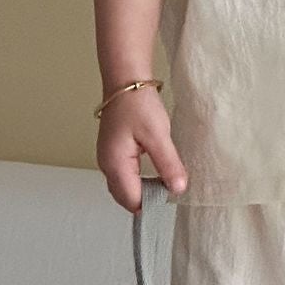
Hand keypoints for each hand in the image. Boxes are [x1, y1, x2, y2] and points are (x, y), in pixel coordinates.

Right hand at [96, 86, 188, 211]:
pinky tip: (154, 173)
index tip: (171, 197)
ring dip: (142, 190)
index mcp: (115, 164)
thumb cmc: (138, 104)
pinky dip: (138, 180)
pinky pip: (124, 176)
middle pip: (125, 198)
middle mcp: (107, 166)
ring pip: (124, 188)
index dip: (152, 204)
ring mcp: (108, 159)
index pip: (132, 200)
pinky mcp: (113, 152)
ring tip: (164, 182)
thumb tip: (178, 190)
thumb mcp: (158, 135)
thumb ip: (168, 165)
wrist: (125, 81)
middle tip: (168, 191)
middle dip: (146, 200)